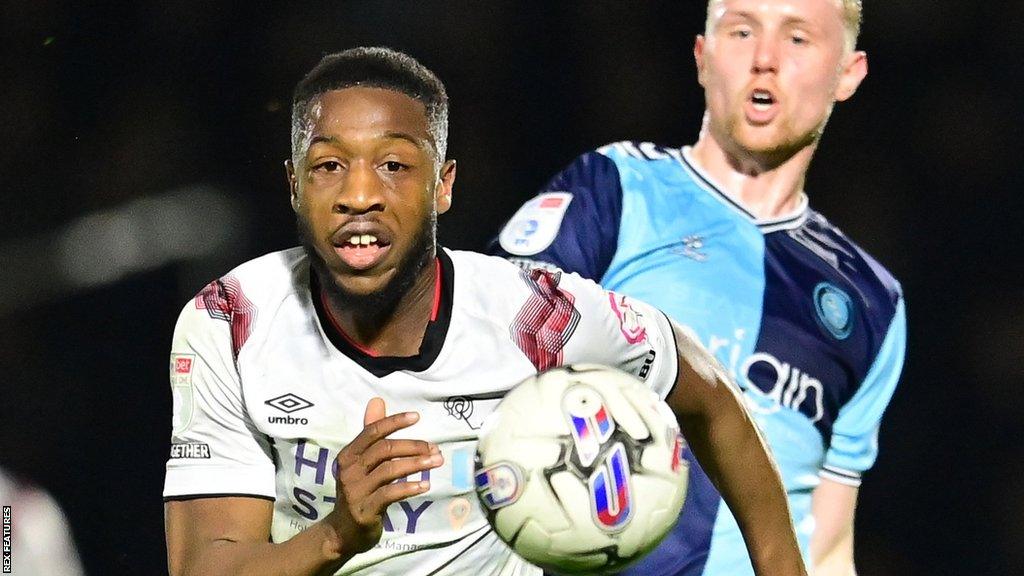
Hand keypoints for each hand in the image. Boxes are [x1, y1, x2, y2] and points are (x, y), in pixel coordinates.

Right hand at [326, 397, 442, 554]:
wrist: (342, 532)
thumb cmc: (358, 491)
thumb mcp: (361, 463)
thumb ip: (371, 434)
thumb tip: (377, 401)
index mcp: (348, 455)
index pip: (372, 431)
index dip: (394, 422)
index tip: (417, 417)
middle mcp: (349, 470)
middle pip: (385, 449)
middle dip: (413, 446)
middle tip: (435, 448)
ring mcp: (356, 490)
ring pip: (390, 470)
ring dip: (417, 464)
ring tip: (436, 462)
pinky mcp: (365, 509)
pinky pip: (390, 494)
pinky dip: (409, 487)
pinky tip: (425, 485)